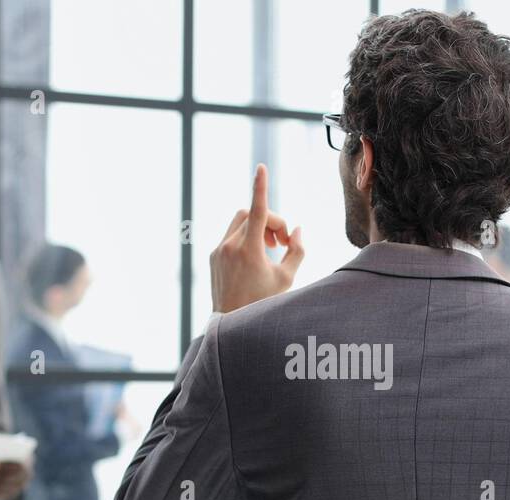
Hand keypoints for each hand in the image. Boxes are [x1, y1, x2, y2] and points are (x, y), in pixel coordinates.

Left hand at [210, 163, 303, 312]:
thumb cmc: (262, 303)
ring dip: (258, 227)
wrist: (231, 323)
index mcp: (249, 250)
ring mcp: (218, 250)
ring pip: (240, 221)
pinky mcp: (213, 256)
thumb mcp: (287, 279)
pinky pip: (231, 235)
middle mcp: (230, 246)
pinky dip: (246, 237)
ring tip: (271, 248)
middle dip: (271, 222)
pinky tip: (255, 258)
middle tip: (283, 243)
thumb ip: (297, 251)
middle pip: (252, 214)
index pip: (257, 210)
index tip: (260, 167)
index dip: (260, 187)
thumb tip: (295, 230)